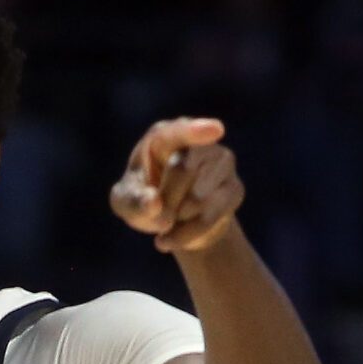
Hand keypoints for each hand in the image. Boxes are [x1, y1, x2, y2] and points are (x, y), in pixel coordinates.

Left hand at [111, 118, 245, 254]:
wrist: (173, 222)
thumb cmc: (144, 200)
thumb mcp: (127, 203)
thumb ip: (134, 202)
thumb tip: (154, 205)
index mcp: (166, 136)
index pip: (181, 131)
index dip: (197, 130)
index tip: (215, 130)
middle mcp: (200, 143)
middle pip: (182, 170)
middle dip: (164, 200)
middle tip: (156, 212)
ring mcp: (223, 163)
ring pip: (198, 197)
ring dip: (176, 218)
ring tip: (171, 216)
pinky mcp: (235, 188)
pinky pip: (211, 217)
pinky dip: (188, 233)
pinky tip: (180, 233)